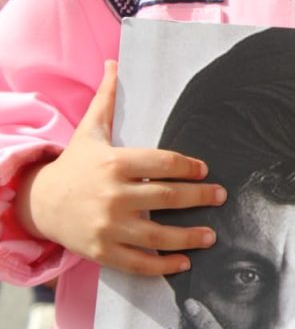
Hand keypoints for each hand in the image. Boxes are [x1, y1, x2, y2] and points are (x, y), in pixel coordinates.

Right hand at [15, 61, 226, 274]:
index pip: (161, 163)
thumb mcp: (90, 129)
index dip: (187, 166)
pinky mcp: (102, 252)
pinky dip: (163, 266)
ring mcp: (108, 226)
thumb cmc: (75, 164)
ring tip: (211, 236)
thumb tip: (115, 62)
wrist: (40, 202)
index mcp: (115, 163)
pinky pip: (138, 263)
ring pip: (156, 235)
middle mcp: (113, 195)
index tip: (205, 170)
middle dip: (198, 198)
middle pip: (165, 197)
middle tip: (221, 197)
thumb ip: (107, 98)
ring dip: (188, 237)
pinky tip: (184, 263)